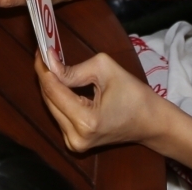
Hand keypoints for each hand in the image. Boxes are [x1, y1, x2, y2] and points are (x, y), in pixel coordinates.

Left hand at [37, 52, 166, 147]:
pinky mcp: (75, 143)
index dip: (44, 68)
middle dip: (46, 75)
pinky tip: (61, 82)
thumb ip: (73, 69)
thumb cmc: (134, 95)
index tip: (40, 49)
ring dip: (51, 86)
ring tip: (53, 64)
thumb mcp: (105, 70)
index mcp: (85, 121)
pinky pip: (60, 115)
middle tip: (45, 54)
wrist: (150, 122)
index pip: (53, 90)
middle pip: (49, 100)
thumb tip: (49, 61)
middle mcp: (75, 137)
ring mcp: (74, 143)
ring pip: (52, 107)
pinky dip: (59, 98)